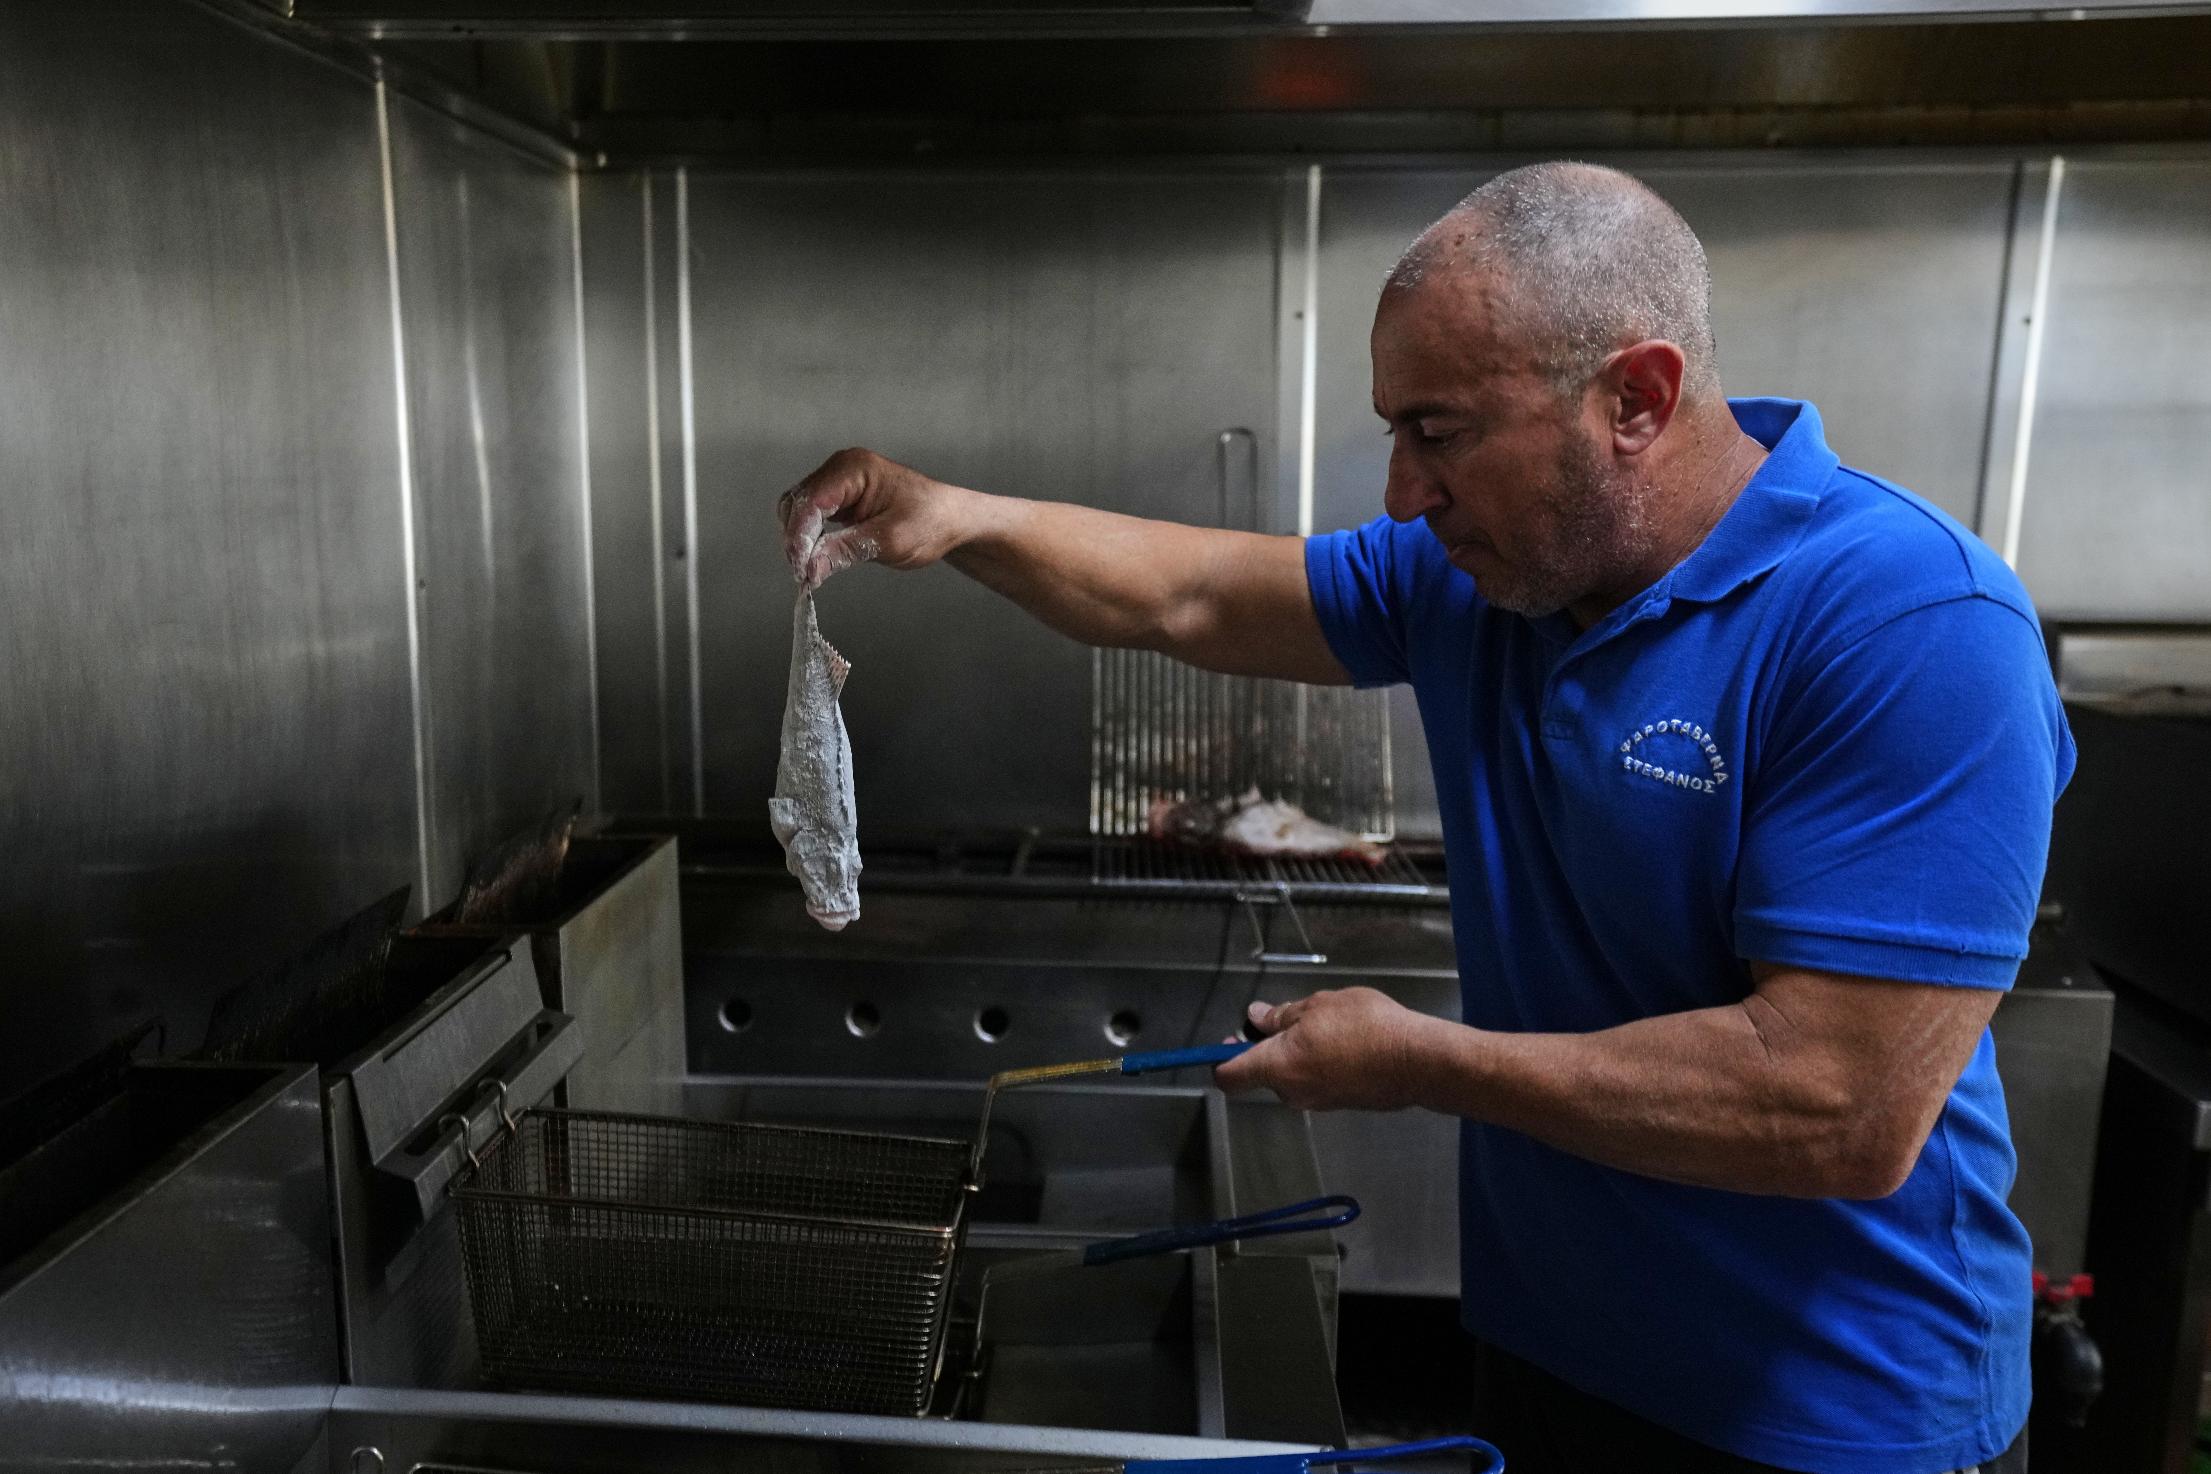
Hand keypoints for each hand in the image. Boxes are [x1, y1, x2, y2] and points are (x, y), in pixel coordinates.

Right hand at [775, 448, 978, 589]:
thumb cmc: (929, 522)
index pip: (811, 501)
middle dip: (796, 539)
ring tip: (809, 571)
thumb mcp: (889, 541)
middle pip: (798, 503)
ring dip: (800, 540)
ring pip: (800, 510)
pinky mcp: (840, 498)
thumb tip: (809, 569)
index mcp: (853, 468)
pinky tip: (816, 559)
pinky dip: (809, 538)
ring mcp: (838, 482)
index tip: (801, 568)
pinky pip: (812, 516)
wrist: (950, 520)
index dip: (799, 536)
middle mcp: (841, 469)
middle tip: (804, 574)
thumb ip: (846, 550)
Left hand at [1214, 988, 1438, 1111]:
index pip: (1229, 1077)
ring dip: (1299, 1053)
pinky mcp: (1341, 1104)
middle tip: (1292, 1018)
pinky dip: (1321, 1064)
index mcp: (1278, 1066)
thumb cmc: (1365, 1026)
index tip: (1231, 1039)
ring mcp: (1318, 1102)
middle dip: (1270, 1047)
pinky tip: (1347, 1042)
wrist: (1418, 1061)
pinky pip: (1317, 1082)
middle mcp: (1292, 1092)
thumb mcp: (1318, 1006)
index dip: (1220, 1058)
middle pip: (1263, 1073)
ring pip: (1292, 1076)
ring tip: (1328, 1025)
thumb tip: (1257, 1018)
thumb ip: (1282, 1015)